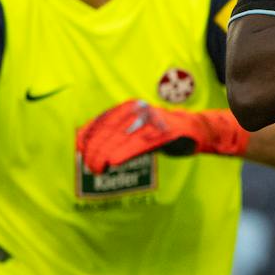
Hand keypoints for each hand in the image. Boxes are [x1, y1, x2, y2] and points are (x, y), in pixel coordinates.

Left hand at [76, 100, 248, 171]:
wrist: (195, 130)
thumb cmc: (161, 132)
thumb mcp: (136, 130)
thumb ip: (115, 134)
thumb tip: (86, 143)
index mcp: (130, 107)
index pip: (103, 120)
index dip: (89, 134)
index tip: (79, 148)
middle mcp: (140, 110)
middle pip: (111, 130)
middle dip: (96, 149)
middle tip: (89, 165)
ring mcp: (154, 121)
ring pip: (123, 137)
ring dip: (107, 153)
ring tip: (97, 167)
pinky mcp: (166, 133)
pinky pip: (142, 143)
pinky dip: (126, 152)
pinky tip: (115, 161)